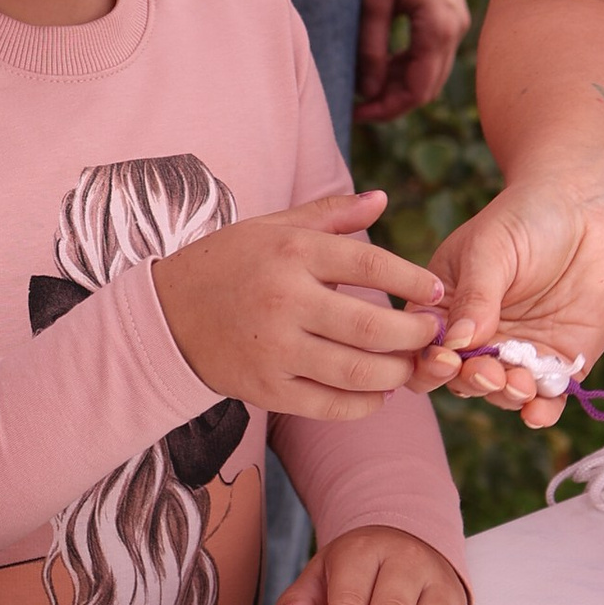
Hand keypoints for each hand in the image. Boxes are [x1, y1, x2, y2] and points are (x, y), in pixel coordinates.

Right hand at [156, 188, 450, 420]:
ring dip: (396, 373)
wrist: (165, 315)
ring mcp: (274, 349)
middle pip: (372, 326)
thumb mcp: (273, 227)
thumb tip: (383, 200)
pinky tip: (377, 393)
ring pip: (356, 371)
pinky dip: (363, 404)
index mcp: (292, 252)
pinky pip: (329, 405)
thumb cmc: (228, 263)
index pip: (371, 264)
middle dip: (415, 334)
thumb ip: (331, 215)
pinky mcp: (265, 389)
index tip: (437, 292)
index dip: (414, 280)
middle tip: (433, 334)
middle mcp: (285, 300)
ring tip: (409, 365)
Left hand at [355, 0, 469, 124]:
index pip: (416, 90)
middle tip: (355, 104)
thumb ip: (372, 47)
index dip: (386, 108)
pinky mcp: (451, 14)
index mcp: (439, 28)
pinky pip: (432, 53)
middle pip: (426, 87)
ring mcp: (457, 22)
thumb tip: (367, 90)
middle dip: (392, 101)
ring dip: (399, 83)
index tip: (355, 112)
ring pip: (430, 73)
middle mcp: (456, 30)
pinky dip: (408, 65)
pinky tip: (381, 62)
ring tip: (364, 82)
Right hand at [432, 181, 603, 426]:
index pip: (424, 348)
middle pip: (459, 380)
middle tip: (487, 371)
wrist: (590, 209)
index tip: (446, 359)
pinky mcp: (560, 363)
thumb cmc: (527, 218)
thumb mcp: (490, 248)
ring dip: (505, 396)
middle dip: (470, 382)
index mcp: (446, 309)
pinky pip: (547, 398)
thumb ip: (475, 295)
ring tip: (518, 383)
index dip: (428, 362)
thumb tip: (457, 343)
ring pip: (501, 393)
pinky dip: (541, 412)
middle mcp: (478, 339)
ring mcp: (519, 354)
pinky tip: (538, 411)